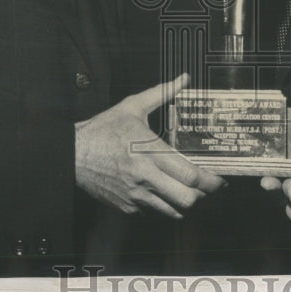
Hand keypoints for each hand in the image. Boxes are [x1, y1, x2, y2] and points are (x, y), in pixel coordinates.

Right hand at [75, 74, 224, 217]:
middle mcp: (145, 176)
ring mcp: (136, 195)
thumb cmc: (103, 129)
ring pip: (173, 211)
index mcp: (150, 151)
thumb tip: (183, 78)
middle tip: (208, 189)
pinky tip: (165, 193)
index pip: (190, 175)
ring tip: (189, 193)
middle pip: (186, 199)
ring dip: (185, 204)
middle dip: (202, 196)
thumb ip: (162, 93)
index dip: (210, 181)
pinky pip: (154, 212)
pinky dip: (164, 206)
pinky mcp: (127, 207)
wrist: (72, 154)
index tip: (219, 179)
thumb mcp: (133, 106)